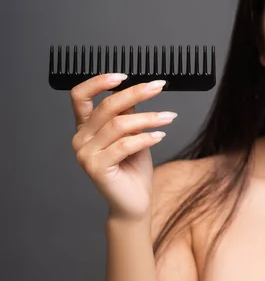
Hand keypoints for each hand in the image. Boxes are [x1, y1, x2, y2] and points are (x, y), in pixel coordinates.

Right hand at [70, 73, 176, 221]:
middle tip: (158, 87)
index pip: (80, 96)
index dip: (98, 82)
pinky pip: (125, 145)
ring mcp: (85, 154)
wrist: (134, 204)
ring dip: (148, 118)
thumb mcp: (132, 135)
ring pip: (119, 124)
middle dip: (136, 93)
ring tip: (167, 117)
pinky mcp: (96, 168)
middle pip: (106, 106)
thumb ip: (127, 114)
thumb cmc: (133, 171)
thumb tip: (134, 89)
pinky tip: (160, 136)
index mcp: (85, 128)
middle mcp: (80, 139)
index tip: (123, 76)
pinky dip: (146, 138)